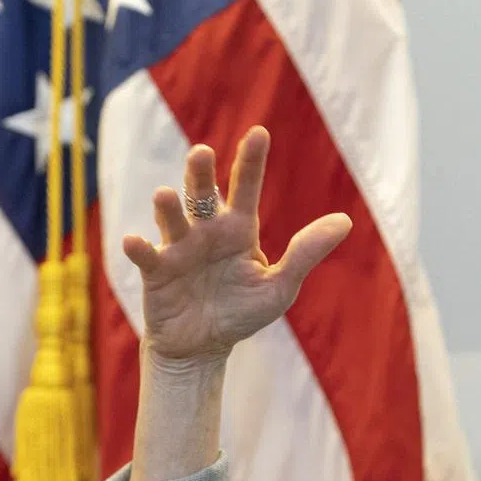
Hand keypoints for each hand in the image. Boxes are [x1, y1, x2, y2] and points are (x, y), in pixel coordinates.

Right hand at [122, 126, 351, 360]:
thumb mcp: (280, 286)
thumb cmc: (241, 312)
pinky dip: (139, 249)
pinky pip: (147, 257)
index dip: (252, 161)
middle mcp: (207, 230)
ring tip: (165, 194)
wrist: (204, 347)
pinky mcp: (157, 272)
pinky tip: (135, 242)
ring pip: (173, 220)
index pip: (246, 188)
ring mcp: (180, 249)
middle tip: (202, 152)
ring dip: (168, 207)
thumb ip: (306, 253)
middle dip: (202, 173)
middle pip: (203, 194)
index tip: (259, 133)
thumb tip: (345, 221)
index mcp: (239, 229)